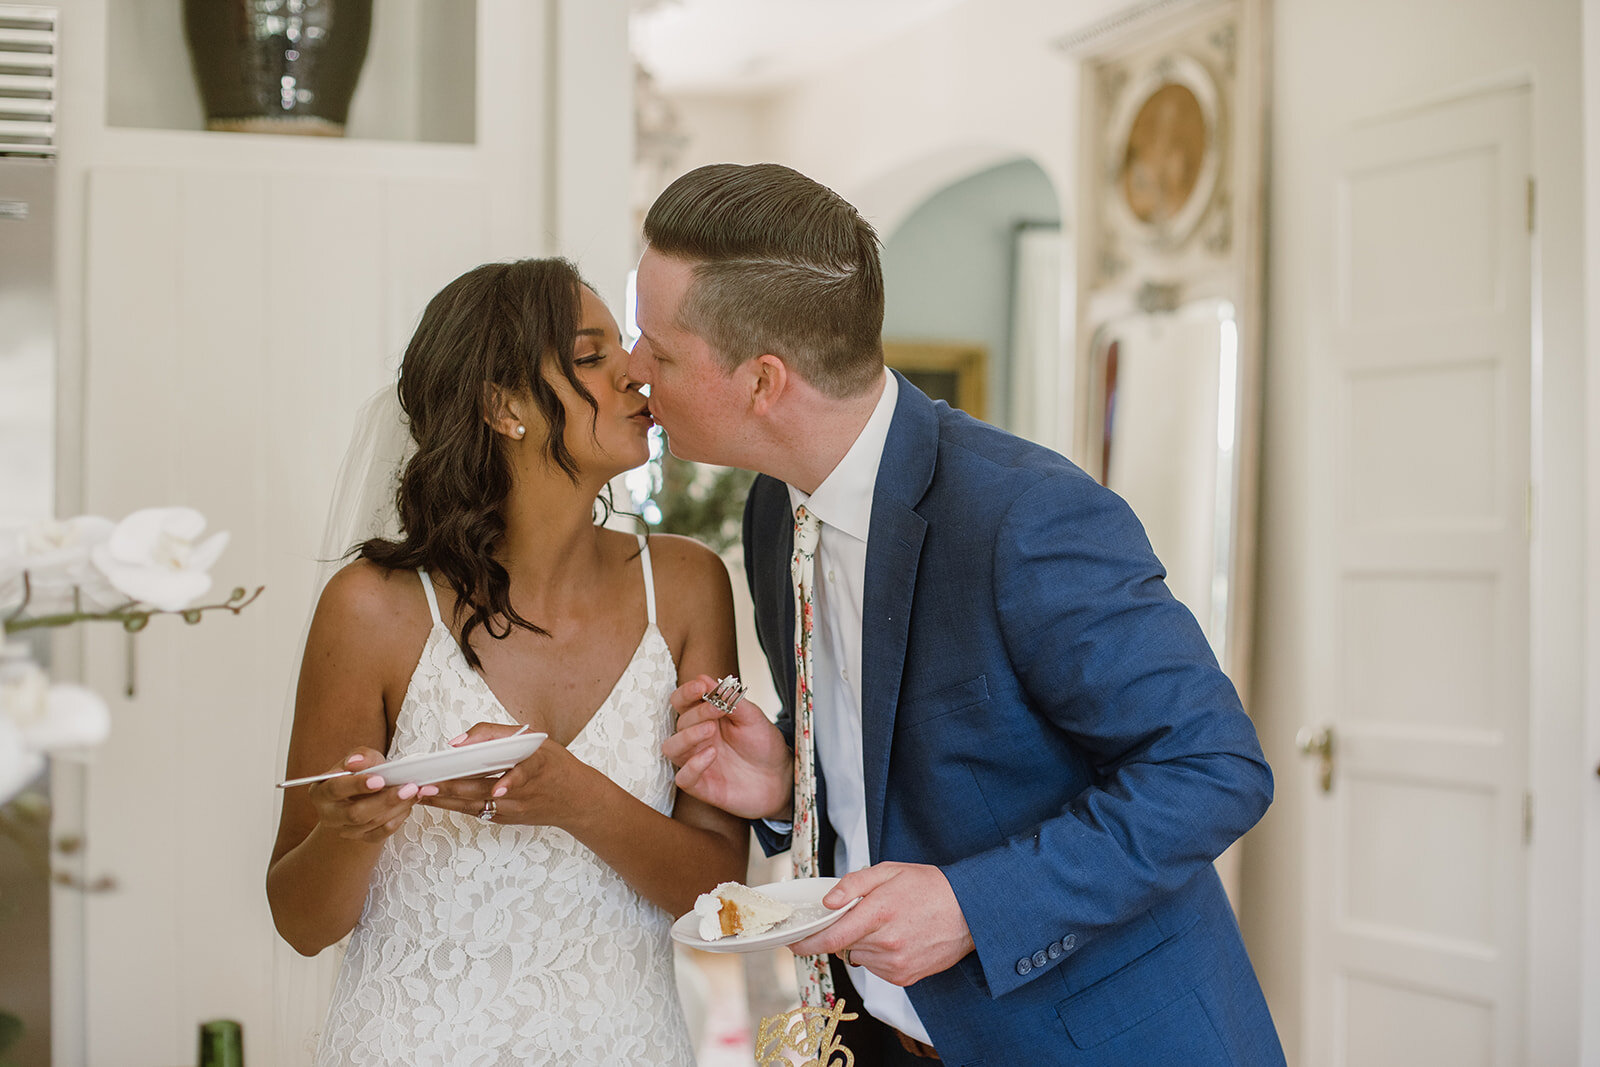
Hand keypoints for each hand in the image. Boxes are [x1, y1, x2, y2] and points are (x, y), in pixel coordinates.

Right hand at [307, 747, 436, 843]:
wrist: (362, 795)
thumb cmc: (361, 773)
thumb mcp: (361, 759)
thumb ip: (361, 757)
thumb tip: (355, 762)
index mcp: (321, 791)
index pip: (335, 789)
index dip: (357, 785)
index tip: (379, 780)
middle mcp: (329, 814)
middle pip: (355, 813)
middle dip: (385, 800)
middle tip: (409, 788)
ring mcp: (345, 829)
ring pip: (372, 823)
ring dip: (397, 807)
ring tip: (414, 792)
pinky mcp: (362, 838)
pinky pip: (381, 833)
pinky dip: (398, 819)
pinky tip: (409, 805)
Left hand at [419, 722, 587, 826]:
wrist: (578, 802)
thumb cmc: (555, 765)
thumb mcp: (536, 740)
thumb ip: (497, 734)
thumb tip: (459, 742)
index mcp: (535, 766)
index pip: (514, 771)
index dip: (499, 776)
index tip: (474, 776)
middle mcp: (523, 793)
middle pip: (481, 791)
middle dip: (451, 788)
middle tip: (423, 785)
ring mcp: (513, 810)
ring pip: (473, 805)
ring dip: (446, 800)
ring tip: (421, 794)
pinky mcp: (506, 819)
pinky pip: (476, 812)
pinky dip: (454, 805)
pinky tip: (435, 800)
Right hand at [660, 675, 792, 819]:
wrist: (781, 777)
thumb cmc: (764, 745)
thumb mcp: (753, 717)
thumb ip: (730, 700)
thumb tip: (705, 678)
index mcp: (705, 718)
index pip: (682, 702)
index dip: (686, 693)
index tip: (701, 686)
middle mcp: (696, 739)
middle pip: (680, 722)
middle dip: (698, 713)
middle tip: (719, 708)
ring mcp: (696, 762)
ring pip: (671, 748)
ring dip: (687, 736)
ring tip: (710, 730)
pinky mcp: (702, 786)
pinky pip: (683, 778)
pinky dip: (692, 766)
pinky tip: (712, 755)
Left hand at [788, 862, 974, 987]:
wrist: (969, 912)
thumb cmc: (929, 887)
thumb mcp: (889, 872)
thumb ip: (853, 885)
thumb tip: (827, 902)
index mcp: (879, 913)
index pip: (832, 936)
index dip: (807, 942)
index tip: (792, 942)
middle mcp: (886, 943)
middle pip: (844, 946)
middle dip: (844, 932)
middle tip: (864, 915)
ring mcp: (896, 964)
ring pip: (859, 957)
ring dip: (863, 943)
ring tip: (890, 924)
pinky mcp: (904, 978)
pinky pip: (876, 968)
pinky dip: (879, 955)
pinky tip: (899, 939)